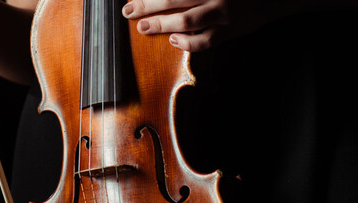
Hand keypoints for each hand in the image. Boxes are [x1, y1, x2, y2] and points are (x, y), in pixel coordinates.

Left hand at [122, 0, 300, 51]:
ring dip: (162, 24)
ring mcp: (223, 12)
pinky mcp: (230, 30)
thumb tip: (164, 0)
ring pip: (188, 19)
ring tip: (143, 26)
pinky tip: (174, 41)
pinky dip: (188, 43)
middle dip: (147, 5)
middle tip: (128, 10)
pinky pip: (206, 41)